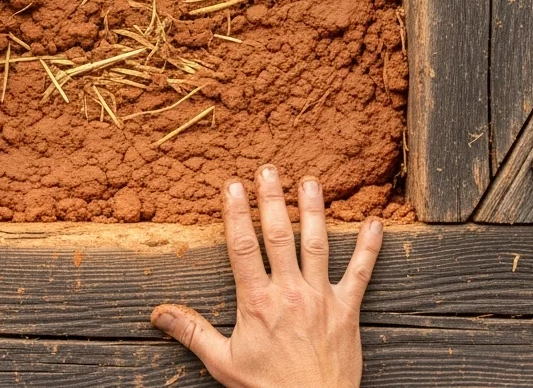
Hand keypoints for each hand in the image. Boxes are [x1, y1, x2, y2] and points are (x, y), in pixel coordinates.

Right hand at [151, 165, 382, 387]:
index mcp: (257, 302)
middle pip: (279, 236)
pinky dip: (369, 247)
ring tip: (310, 181)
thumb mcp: (222, 363)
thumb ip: (192, 333)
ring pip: (317, 245)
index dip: (236, 214)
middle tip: (268, 169)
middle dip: (272, 199)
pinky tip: (374, 223)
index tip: (232, 186)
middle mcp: (289, 293)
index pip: (243, 248)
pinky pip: (360, 273)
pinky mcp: (347, 310)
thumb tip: (158, 314)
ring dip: (314, 210)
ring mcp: (321, 299)